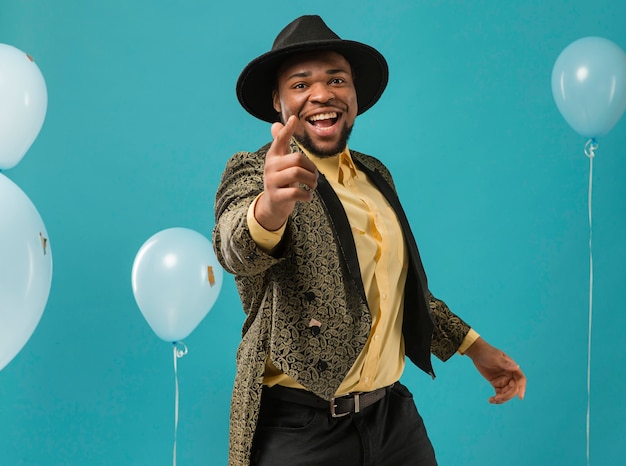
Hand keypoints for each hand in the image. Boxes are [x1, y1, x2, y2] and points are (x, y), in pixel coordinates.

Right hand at [254, 115, 318, 230]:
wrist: (272, 205)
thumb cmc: (281, 179)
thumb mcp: (280, 161)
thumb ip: (281, 144)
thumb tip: (276, 123)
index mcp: (273, 156)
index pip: (280, 140)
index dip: (287, 130)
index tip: (294, 118)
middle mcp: (270, 167)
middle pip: (297, 159)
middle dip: (311, 168)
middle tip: (315, 177)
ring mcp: (271, 182)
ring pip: (297, 174)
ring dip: (311, 181)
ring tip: (313, 186)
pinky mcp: (276, 196)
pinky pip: (296, 192)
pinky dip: (307, 195)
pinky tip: (308, 196)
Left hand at [464, 337, 525, 403]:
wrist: (476, 352)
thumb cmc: (487, 353)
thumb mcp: (496, 358)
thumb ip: (506, 364)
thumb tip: (517, 367)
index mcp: (513, 368)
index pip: (521, 380)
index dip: (522, 389)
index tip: (520, 397)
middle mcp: (510, 375)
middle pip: (514, 389)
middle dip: (507, 395)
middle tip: (498, 398)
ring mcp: (504, 380)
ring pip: (507, 393)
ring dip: (502, 399)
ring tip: (493, 400)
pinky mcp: (496, 383)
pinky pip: (500, 393)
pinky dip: (497, 398)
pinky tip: (490, 400)